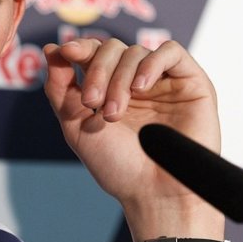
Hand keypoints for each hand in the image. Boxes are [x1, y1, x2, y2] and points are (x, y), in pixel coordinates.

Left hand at [42, 38, 222, 238]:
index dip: (80, 48)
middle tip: (91, 101)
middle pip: (113, 49)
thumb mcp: (76, 126)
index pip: (95, 53)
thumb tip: (51, 49)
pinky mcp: (191, 82)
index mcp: (110, 90)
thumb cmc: (118, 168)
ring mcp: (164, 82)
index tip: (66, 52)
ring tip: (114, 113)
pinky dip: (151, 63)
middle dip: (98, 71)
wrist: (154, 193)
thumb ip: (60, 88)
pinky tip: (141, 88)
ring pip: (137, 52)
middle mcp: (137, 83)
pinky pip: (171, 52)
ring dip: (120, 78)